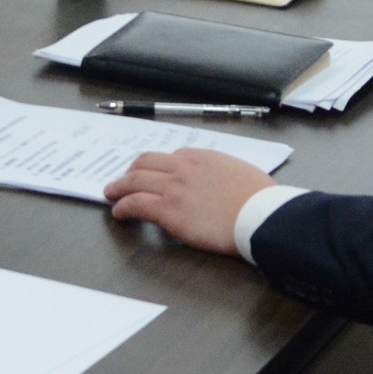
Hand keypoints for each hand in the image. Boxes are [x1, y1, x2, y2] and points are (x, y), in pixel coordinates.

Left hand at [105, 148, 277, 255]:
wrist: (260, 216)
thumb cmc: (261, 200)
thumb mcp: (243, 174)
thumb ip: (225, 174)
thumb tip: (223, 184)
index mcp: (203, 157)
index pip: (172, 157)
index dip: (158, 166)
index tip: (154, 173)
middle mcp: (184, 167)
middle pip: (146, 163)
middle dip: (131, 171)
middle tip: (124, 179)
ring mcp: (174, 188)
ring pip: (135, 181)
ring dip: (119, 187)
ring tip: (111, 193)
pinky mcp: (168, 210)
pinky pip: (135, 204)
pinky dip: (123, 207)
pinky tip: (119, 213)